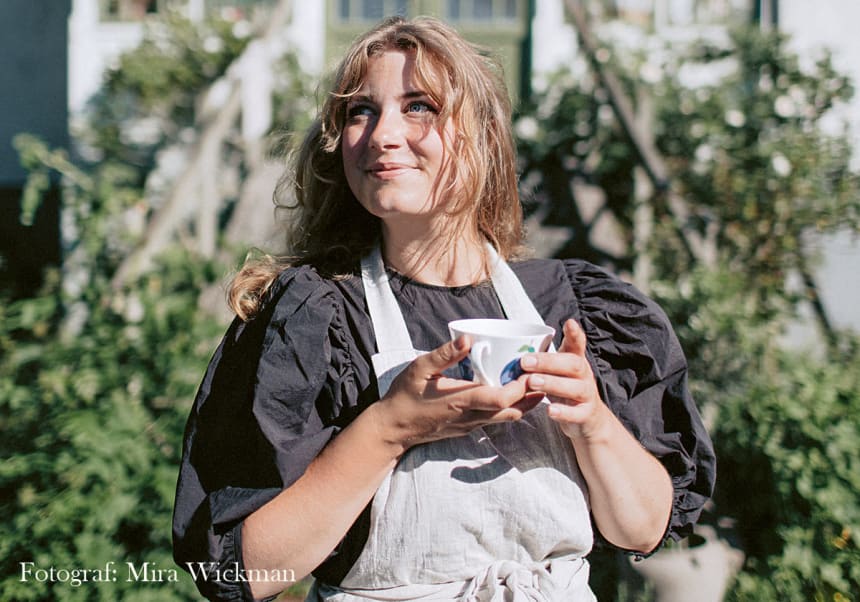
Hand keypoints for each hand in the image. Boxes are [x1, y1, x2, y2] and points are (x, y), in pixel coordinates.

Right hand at [374, 335, 536, 450]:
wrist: (393, 428)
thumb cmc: (404, 395)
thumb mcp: (419, 368)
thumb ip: (444, 354)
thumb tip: (468, 338)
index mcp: (461, 400)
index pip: (501, 399)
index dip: (521, 387)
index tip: (530, 368)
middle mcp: (471, 416)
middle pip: (513, 411)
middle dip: (531, 394)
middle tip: (540, 372)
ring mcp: (471, 425)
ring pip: (508, 418)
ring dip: (524, 402)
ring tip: (533, 381)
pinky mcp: (469, 428)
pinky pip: (497, 419)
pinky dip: (511, 407)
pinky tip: (512, 392)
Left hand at [519, 319, 609, 439]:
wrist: (588, 416)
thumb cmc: (566, 387)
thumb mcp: (558, 369)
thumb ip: (542, 359)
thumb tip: (513, 349)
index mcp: (576, 360)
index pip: (578, 344)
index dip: (574, 334)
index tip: (569, 323)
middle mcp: (584, 375)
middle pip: (573, 364)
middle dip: (548, 362)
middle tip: (525, 361)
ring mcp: (587, 394)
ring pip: (575, 388)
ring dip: (552, 384)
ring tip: (532, 382)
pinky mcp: (586, 414)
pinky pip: (576, 413)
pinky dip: (563, 412)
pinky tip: (549, 410)